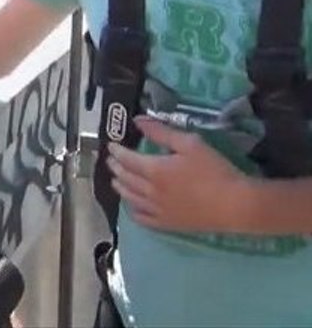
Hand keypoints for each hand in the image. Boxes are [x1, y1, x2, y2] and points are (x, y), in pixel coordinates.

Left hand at [106, 115, 252, 232]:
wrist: (235, 205)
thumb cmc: (214, 171)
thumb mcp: (190, 144)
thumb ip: (161, 132)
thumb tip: (138, 121)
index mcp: (154, 170)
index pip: (127, 159)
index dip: (117, 152)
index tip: (112, 146)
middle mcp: (150, 191)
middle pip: (126, 178)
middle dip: (116, 168)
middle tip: (111, 161)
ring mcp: (158, 210)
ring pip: (130, 198)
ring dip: (120, 187)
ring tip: (115, 180)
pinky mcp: (168, 225)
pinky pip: (143, 219)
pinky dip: (133, 211)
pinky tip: (132, 207)